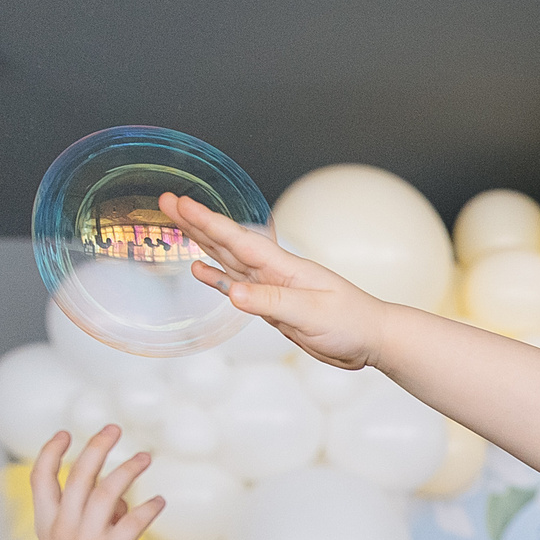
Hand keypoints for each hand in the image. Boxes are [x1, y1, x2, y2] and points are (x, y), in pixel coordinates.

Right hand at [32, 424, 159, 539]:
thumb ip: (91, 524)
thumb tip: (119, 502)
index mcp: (47, 526)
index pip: (41, 479)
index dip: (51, 452)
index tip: (64, 433)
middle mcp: (63, 530)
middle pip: (78, 476)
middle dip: (95, 447)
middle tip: (113, 428)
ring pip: (105, 493)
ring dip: (127, 471)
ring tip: (146, 457)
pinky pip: (131, 524)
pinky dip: (147, 509)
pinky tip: (160, 502)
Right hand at [160, 190, 392, 369]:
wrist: (372, 339)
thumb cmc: (352, 322)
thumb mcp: (311, 313)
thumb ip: (273, 302)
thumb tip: (234, 293)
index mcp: (285, 267)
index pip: (239, 241)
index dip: (208, 222)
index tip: (180, 203)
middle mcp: (274, 272)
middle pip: (228, 243)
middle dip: (196, 222)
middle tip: (167, 200)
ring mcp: (272, 288)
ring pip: (229, 261)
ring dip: (203, 243)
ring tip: (177, 224)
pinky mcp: (272, 307)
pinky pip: (238, 288)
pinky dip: (218, 278)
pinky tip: (201, 270)